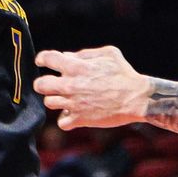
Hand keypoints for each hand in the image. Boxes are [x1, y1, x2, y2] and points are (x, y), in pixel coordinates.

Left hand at [34, 46, 150, 129]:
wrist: (137, 99)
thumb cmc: (125, 74)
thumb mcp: (109, 54)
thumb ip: (85, 54)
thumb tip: (67, 56)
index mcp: (76, 66)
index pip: (47, 58)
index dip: (43, 59)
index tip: (44, 62)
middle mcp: (70, 85)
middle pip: (40, 85)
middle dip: (43, 83)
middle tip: (52, 85)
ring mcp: (74, 103)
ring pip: (49, 103)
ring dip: (56, 100)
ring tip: (67, 99)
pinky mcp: (80, 119)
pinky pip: (61, 122)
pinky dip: (66, 119)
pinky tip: (74, 113)